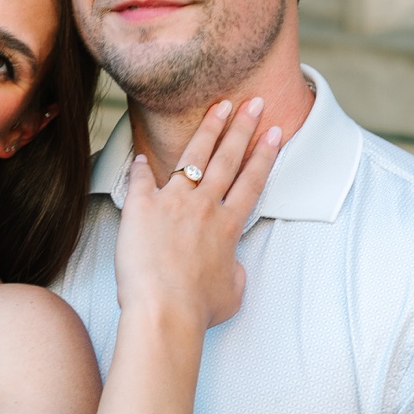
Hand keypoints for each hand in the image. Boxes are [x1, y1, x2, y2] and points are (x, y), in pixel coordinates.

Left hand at [114, 97, 279, 330]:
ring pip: (195, 156)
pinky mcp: (142, 207)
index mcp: (229, 226)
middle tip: (253, 102)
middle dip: (243, 126)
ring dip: (209, 128)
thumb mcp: (233, 293)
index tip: (274, 132)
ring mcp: (173, 202)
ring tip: (219, 106)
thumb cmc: (198, 310)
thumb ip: (235, 272)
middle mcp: (205, 206)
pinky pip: (141, 178)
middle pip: (228, 158)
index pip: (252, 181)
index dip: (265, 154)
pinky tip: (141, 156)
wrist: (165, 311)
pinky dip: (140, 166)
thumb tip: (232, 266)